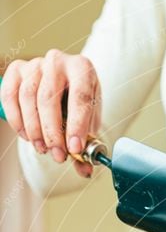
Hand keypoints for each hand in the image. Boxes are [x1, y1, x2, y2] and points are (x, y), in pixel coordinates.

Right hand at [0, 51, 101, 178]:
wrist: (64, 86)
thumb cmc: (79, 105)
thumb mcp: (89, 122)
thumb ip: (86, 145)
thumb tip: (85, 171)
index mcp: (82, 69)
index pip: (79, 96)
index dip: (77, 125)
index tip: (75, 149)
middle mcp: (57, 61)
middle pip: (48, 98)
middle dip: (52, 133)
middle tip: (58, 156)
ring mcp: (35, 64)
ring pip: (27, 98)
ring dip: (34, 130)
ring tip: (43, 149)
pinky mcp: (16, 69)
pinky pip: (10, 96)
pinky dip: (17, 120)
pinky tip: (27, 136)